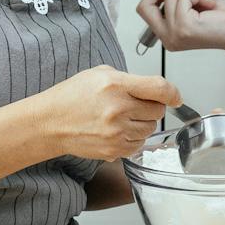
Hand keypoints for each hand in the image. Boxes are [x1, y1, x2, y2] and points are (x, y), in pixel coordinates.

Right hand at [37, 64, 180, 160]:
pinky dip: (133, 138)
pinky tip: (116, 130)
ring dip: (142, 123)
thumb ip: (129, 80)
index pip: (160, 88)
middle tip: (133, 105)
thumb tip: (155, 89)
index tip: (175, 97)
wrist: (50, 123)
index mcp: (116, 85)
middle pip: (158, 110)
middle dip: (151, 106)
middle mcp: (119, 109)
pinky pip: (139, 144)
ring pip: (150, 128)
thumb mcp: (99, 74)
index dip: (173, 93)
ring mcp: (117, 132)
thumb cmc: (72, 97)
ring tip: (121, 118)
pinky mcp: (115, 149)